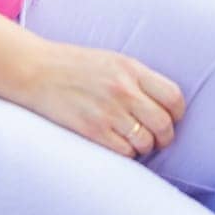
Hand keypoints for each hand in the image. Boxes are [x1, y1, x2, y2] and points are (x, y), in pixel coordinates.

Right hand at [14, 40, 185, 158]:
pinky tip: (118, 145)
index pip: (173, 97)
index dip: (177, 113)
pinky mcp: (92, 130)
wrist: (36, 70)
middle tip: (158, 138)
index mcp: (131, 69)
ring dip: (145, 147)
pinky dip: (127, 153)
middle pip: (163, 123)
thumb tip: (165, 103)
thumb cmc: (75, 65)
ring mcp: (108, 111)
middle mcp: (123, 90)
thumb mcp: (113, 60)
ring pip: (146, 142)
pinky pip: (124, 152)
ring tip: (135, 141)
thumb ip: (138, 78)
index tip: (171, 118)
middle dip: (165, 136)